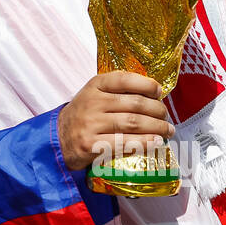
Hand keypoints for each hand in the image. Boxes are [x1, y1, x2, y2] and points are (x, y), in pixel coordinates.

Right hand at [57, 71, 174, 170]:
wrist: (58, 138)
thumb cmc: (83, 115)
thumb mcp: (93, 94)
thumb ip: (117, 90)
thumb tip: (152, 92)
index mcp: (95, 86)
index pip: (124, 79)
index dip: (146, 84)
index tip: (158, 91)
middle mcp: (93, 103)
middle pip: (135, 104)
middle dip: (157, 110)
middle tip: (165, 115)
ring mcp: (92, 124)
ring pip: (133, 124)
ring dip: (157, 127)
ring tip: (167, 130)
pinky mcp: (92, 145)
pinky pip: (125, 143)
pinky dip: (144, 143)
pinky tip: (156, 142)